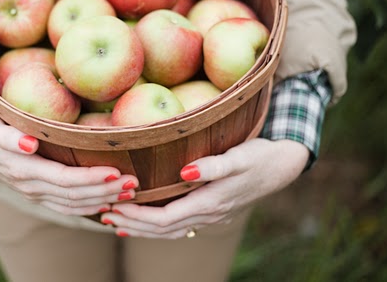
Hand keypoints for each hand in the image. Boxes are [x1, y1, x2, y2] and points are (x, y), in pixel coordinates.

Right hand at [0, 110, 138, 215]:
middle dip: (104, 191)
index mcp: (22, 169)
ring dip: (102, 201)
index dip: (90, 179)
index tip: (115, 172)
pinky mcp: (38, 195)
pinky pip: (66, 206)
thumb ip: (8, 136)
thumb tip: (30, 144)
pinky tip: (108, 203)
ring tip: (129, 193)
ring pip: (72, 204)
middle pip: (73, 195)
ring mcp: (34, 193)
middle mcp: (30, 186)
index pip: (63, 179)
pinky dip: (89, 207)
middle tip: (133, 183)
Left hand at [101, 138, 308, 237]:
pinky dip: (156, 225)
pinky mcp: (212, 212)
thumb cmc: (258, 155)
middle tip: (103, 215)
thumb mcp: (239, 156)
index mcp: (211, 203)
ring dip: (141, 228)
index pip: (166, 218)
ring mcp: (211, 217)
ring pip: (170, 230)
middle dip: (132, 224)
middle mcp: (209, 215)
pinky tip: (143, 222)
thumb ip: (213, 166)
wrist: (283, 164)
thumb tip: (185, 172)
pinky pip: (178, 225)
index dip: (139, 216)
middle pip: (163, 229)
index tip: (114, 206)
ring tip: (114, 221)